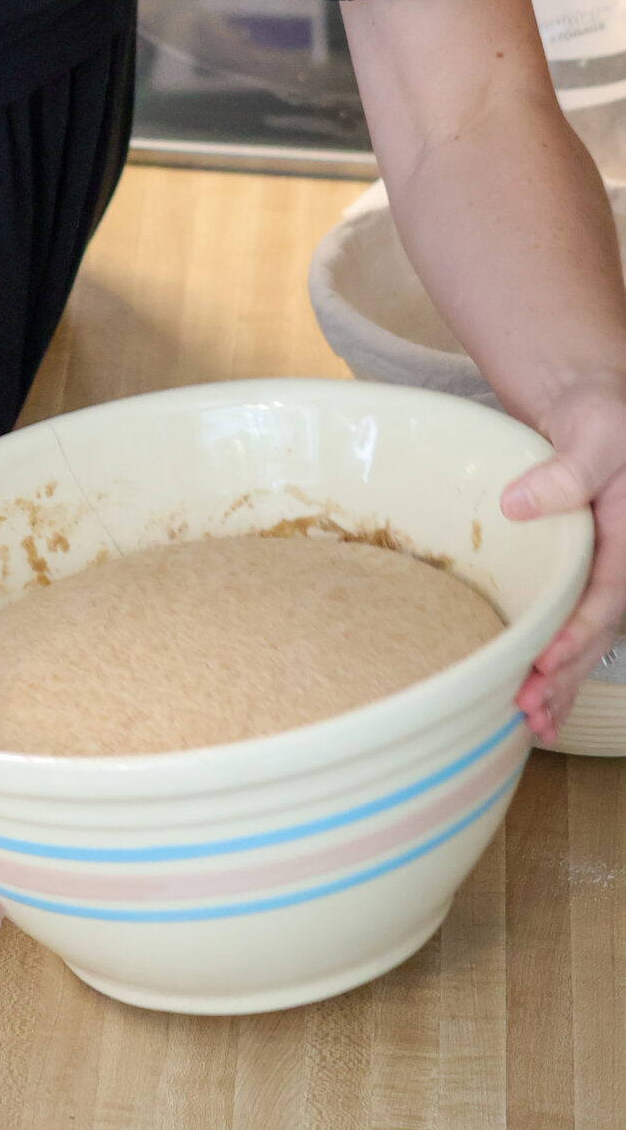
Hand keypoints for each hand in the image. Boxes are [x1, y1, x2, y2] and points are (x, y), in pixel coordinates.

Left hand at [503, 375, 625, 743]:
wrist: (592, 408)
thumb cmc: (599, 415)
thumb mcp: (592, 433)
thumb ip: (566, 472)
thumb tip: (520, 503)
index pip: (609, 595)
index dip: (578, 631)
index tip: (544, 661)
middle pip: (599, 630)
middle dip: (566, 674)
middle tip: (529, 709)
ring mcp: (607, 571)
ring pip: (589, 637)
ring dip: (561, 681)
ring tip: (531, 722)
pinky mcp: (584, 574)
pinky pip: (576, 624)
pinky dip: (558, 662)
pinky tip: (537, 697)